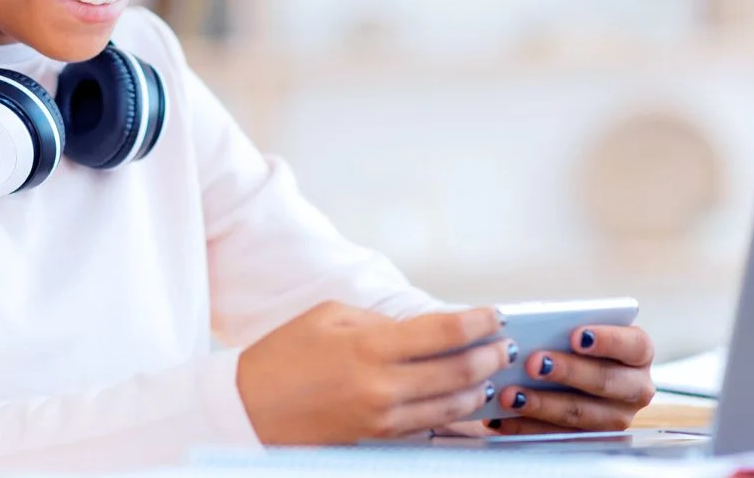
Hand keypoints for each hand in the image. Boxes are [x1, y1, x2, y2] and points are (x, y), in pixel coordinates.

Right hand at [236, 302, 516, 444]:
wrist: (249, 411)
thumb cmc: (283, 355)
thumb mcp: (327, 317)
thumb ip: (379, 320)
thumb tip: (419, 329)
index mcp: (369, 347)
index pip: (444, 334)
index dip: (478, 322)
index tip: (494, 314)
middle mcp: (383, 388)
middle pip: (460, 373)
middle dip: (489, 356)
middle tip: (504, 344)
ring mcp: (383, 420)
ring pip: (453, 407)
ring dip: (480, 388)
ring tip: (492, 372)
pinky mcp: (378, 440)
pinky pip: (430, 427)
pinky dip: (454, 413)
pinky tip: (465, 400)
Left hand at [469, 324, 655, 435]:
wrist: (570, 374)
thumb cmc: (570, 340)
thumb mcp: (572, 327)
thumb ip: (560, 326)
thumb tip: (527, 327)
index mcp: (638, 352)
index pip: (634, 344)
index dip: (608, 340)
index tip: (577, 335)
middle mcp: (635, 388)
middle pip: (606, 381)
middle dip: (568, 372)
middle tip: (533, 363)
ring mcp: (616, 418)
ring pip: (582, 414)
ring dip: (543, 405)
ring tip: (511, 394)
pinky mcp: (591, 439)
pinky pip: (560, 437)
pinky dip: (528, 427)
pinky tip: (504, 418)